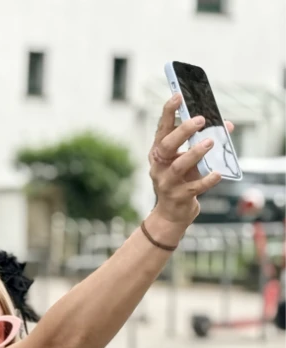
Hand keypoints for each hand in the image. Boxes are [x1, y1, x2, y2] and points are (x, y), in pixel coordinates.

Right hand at [148, 94, 234, 227]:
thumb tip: (227, 125)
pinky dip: (207, 179)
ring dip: (195, 153)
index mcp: (159, 153)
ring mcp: (167, 182)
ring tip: (211, 142)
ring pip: (179, 165)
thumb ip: (202, 142)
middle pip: (166, 145)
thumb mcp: (186, 159)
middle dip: (183, 131)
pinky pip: (194, 187)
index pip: (161, 129)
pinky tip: (217, 173)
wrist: (171, 212)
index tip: (178, 96)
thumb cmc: (180, 180)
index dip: (168, 112)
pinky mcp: (178, 196)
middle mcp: (159, 166)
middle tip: (201, 120)